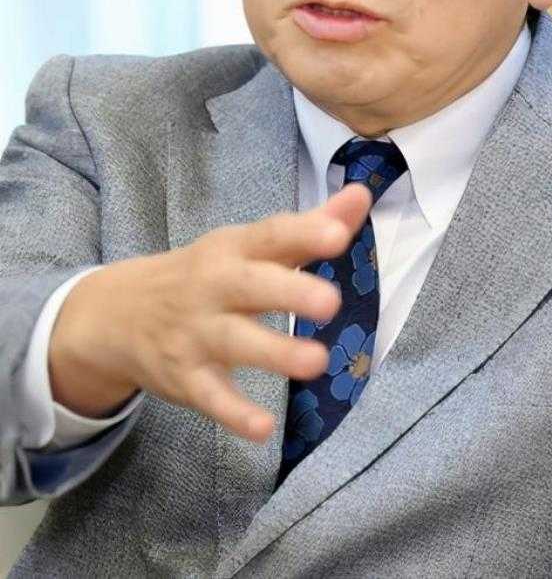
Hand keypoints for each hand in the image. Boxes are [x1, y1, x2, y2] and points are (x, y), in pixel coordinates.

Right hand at [48, 182, 372, 441]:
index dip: (304, 233)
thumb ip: (310, 225)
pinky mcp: (185, 378)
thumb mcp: (250, 245)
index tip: (339, 235)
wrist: (119, 313)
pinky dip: (234, 414)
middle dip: (290, 292)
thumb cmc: (207, 273)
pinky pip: (210, 397)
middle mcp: (213, 286)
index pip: (270, 235)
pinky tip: (264, 428)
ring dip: (275, 353)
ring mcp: (196, 333)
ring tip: (317, 361)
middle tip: (332, 302)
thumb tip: (362, 194)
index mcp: (234, 249)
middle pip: (251, 286)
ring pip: (234, 343)